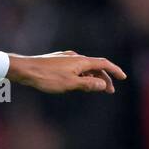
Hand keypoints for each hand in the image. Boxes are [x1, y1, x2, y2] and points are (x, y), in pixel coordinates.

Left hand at [7, 50, 126, 93]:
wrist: (25, 69)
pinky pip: (75, 68)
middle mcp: (75, 57)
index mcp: (81, 61)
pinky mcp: (57, 62)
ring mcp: (65, 59)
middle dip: (104, 78)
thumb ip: (87, 84)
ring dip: (92, 78)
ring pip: (84, 68)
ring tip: (95, 89)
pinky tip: (77, 83)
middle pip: (95, 66)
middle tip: (109, 91)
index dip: (114, 71)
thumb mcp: (69, 84)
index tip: (123, 78)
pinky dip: (82, 75)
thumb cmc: (46, 77)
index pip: (103, 64)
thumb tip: (102, 84)